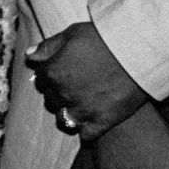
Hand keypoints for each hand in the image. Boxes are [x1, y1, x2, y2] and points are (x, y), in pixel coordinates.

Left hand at [27, 21, 146, 139]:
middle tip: (74, 85)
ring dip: (68, 112)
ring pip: (63, 119)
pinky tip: (93, 118)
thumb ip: (49, 46)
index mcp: (53, 71)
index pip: (40, 79)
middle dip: (57, 93)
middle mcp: (63, 93)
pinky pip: (85, 134)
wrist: (139, 52)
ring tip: (81, 103)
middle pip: (50, 100)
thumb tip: (29, 56)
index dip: (50, 74)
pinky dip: (86, 128)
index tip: (62, 71)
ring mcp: (82, 110)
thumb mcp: (73, 34)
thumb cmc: (106, 38)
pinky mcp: (102, 122)